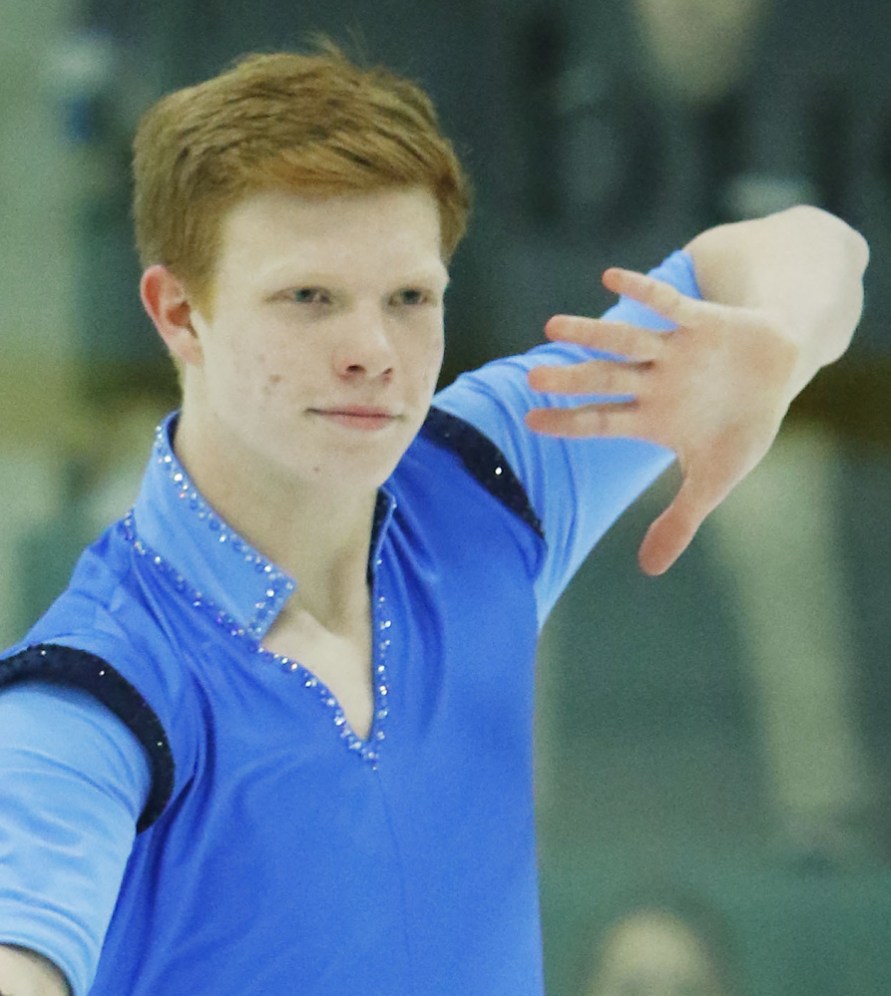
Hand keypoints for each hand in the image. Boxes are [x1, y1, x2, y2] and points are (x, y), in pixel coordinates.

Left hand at [524, 266, 799, 575]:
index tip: (530, 420)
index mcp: (651, 418)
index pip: (601, 420)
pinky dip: (644, 292)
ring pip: (625, 340)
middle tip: (530, 376)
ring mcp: (673, 351)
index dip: (568, 421)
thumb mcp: (715, 479)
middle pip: (604, 379)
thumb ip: (679, 521)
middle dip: (570, 379)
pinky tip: (611, 277)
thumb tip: (649, 571)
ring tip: (552, 326)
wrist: (778, 371)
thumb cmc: (741, 425)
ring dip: (592, 333)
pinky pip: (667, 304)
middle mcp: (654, 382)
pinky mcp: (701, 322)